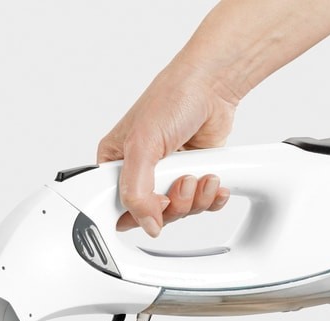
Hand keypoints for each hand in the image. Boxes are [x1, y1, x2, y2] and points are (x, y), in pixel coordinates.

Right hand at [97, 61, 236, 236]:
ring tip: (199, 175)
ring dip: (195, 199)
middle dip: (174, 204)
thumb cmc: (171, 99)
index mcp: (115, 163)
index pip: (117, 207)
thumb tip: (147, 224)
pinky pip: (201, 205)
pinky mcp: (193, 176)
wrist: (212, 86)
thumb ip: (136, 190)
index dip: (139, 214)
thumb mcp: (142, 145)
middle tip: (182, 181)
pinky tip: (213, 180)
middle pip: (152, 215)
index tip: (157, 203)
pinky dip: (211, 198)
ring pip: (179, 212)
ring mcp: (168, 176)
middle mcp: (140, 172)